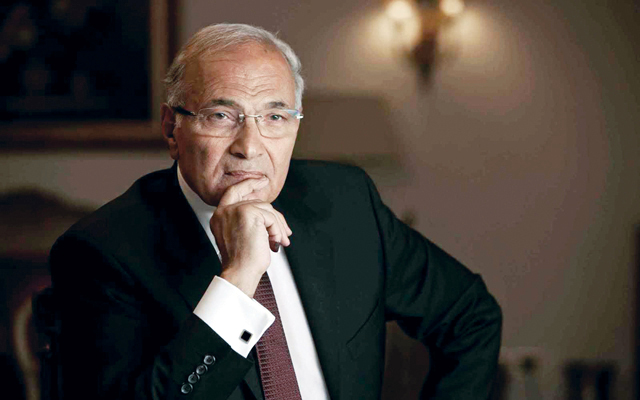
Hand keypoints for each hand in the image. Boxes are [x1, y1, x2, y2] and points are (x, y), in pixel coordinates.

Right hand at [210, 177, 291, 296]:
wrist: (240, 272)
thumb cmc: (242, 261)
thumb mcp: (242, 236)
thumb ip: (249, 221)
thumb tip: (271, 215)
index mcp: (220, 216)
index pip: (233, 192)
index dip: (249, 184)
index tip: (262, 181)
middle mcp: (224, 211)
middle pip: (257, 202)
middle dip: (275, 217)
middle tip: (285, 232)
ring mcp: (236, 210)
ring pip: (267, 209)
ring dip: (278, 227)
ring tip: (279, 242)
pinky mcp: (248, 213)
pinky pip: (271, 217)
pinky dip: (277, 231)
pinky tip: (275, 243)